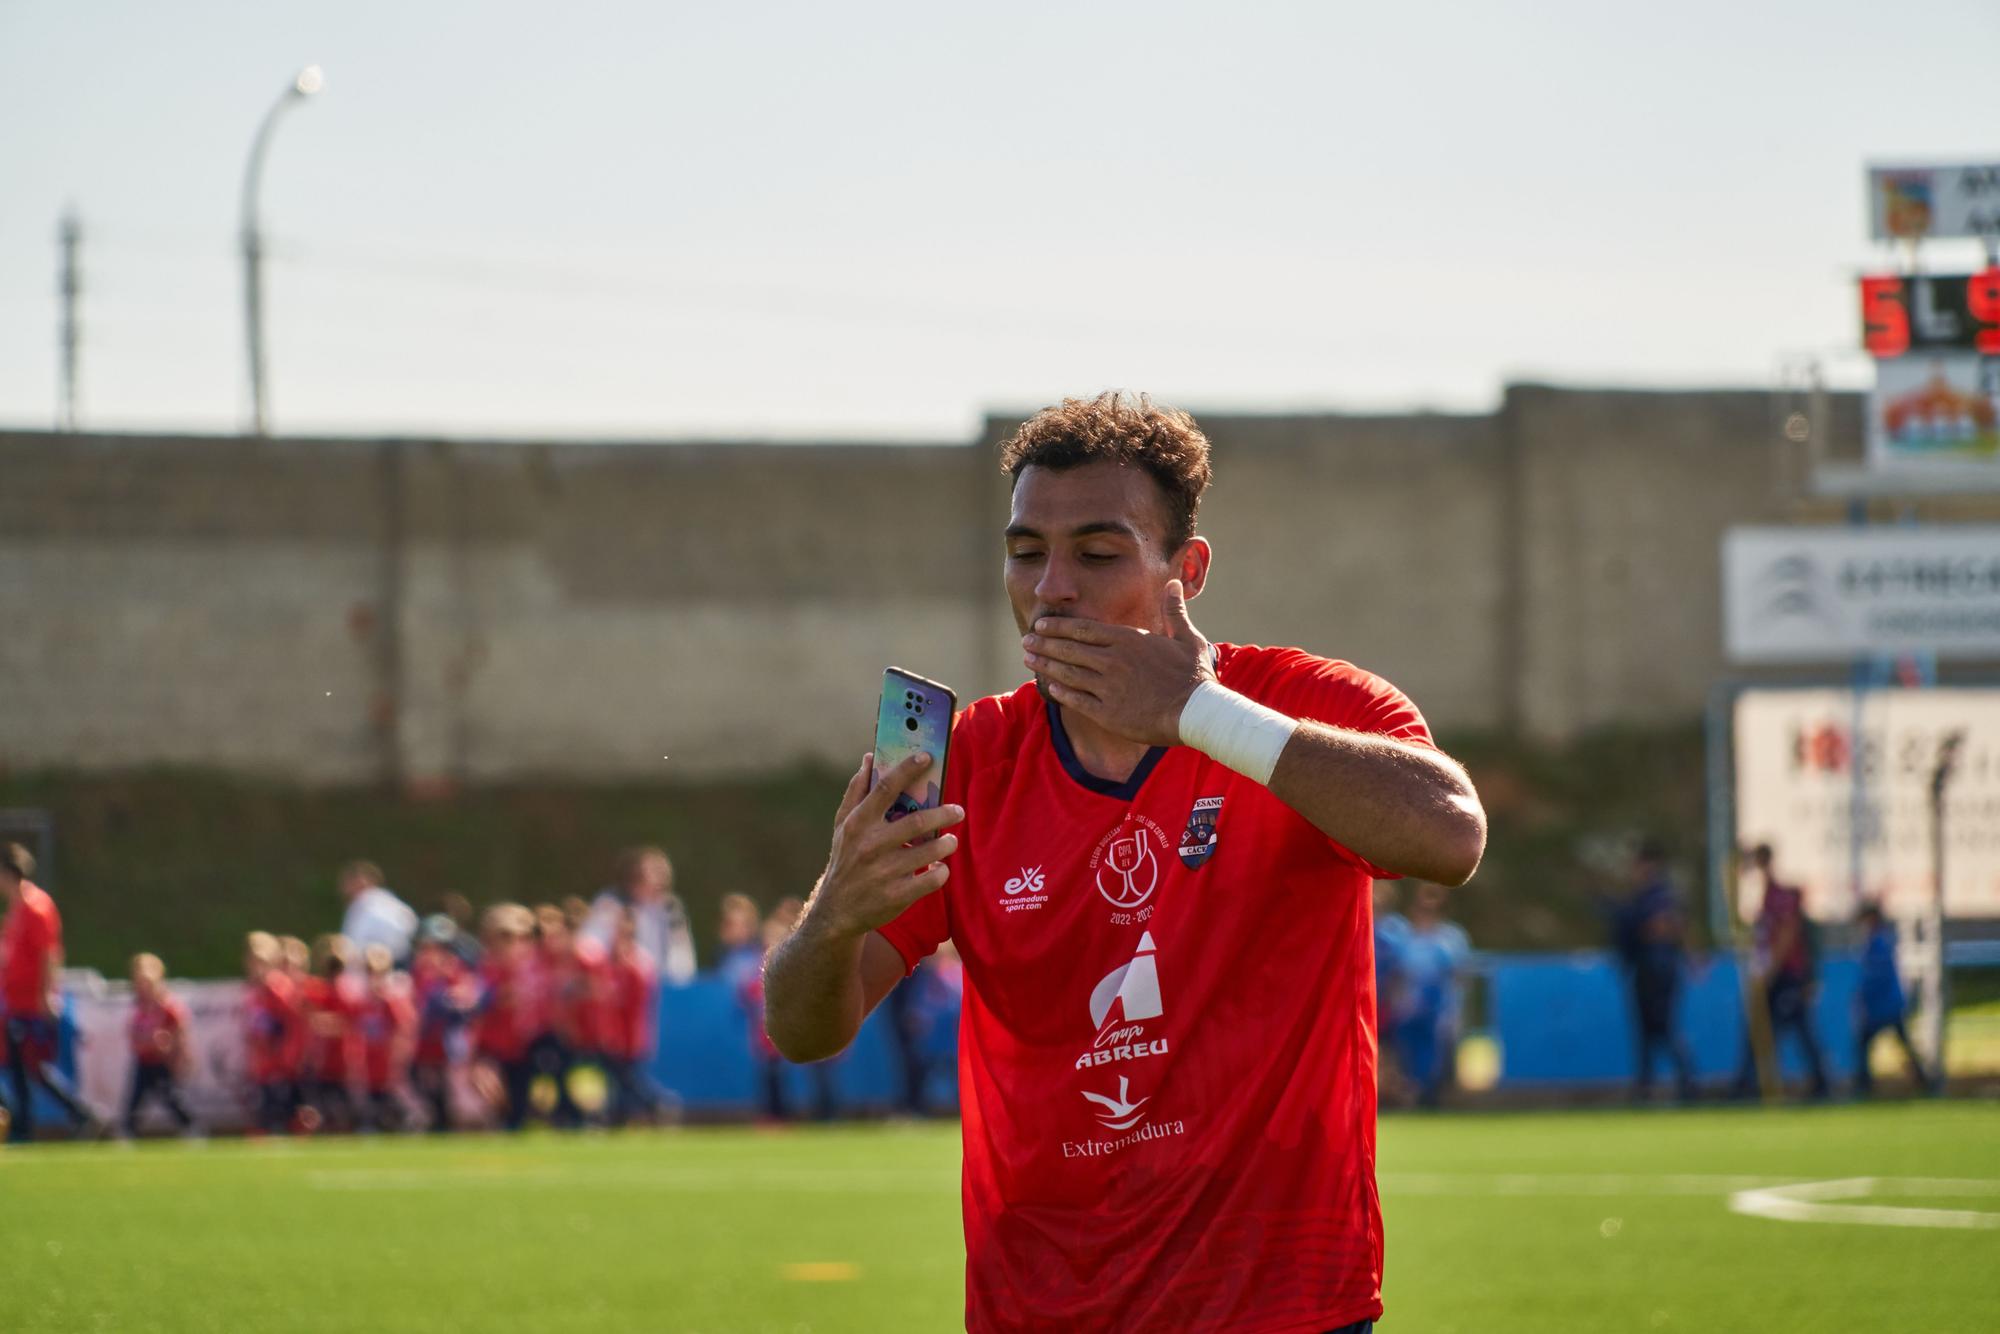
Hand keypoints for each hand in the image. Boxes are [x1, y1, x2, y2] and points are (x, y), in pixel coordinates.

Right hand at [809, 751, 963, 939]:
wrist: (836, 912)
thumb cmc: (845, 861)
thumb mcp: (842, 826)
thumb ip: (856, 791)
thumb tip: (869, 758)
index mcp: (857, 823)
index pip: (886, 788)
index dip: (908, 769)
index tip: (927, 757)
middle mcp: (870, 846)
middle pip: (918, 821)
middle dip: (944, 813)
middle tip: (958, 810)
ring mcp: (883, 873)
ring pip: (930, 851)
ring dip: (947, 843)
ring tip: (950, 840)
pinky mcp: (896, 896)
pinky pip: (932, 879)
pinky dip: (941, 871)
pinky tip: (939, 867)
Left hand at [1022, 579, 1215, 746]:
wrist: (1197, 712)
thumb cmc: (1193, 675)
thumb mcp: (1186, 638)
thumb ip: (1173, 611)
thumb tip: (1172, 584)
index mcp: (1128, 641)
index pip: (1083, 629)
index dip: (1059, 626)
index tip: (1042, 623)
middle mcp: (1113, 661)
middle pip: (1069, 649)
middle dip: (1044, 643)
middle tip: (1026, 640)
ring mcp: (1108, 688)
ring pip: (1068, 673)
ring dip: (1046, 664)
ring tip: (1029, 658)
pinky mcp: (1108, 713)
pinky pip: (1076, 700)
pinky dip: (1060, 691)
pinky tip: (1049, 686)